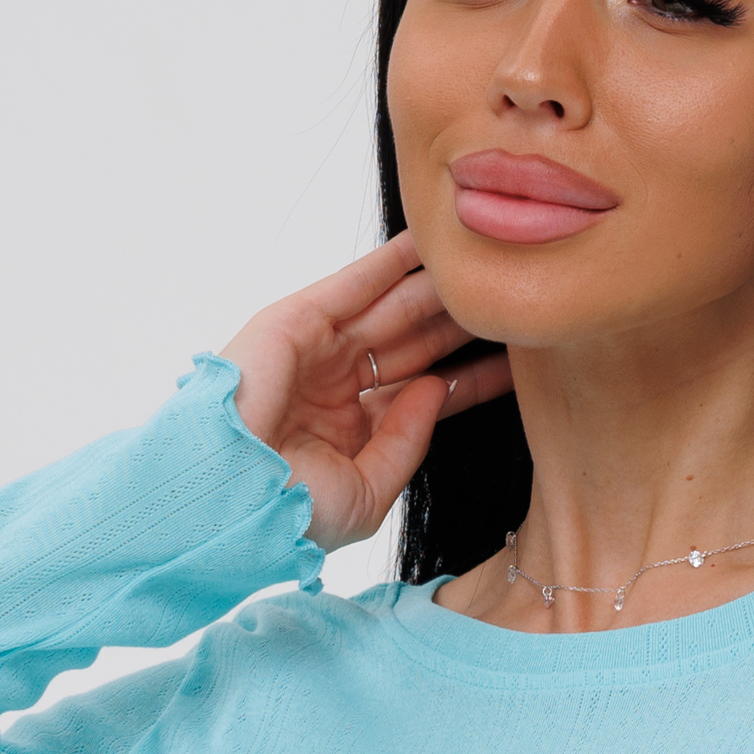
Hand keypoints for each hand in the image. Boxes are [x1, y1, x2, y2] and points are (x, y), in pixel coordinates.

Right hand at [220, 230, 513, 553]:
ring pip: (392, 310)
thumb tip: (437, 387)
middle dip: (461, 323)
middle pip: (416, 344)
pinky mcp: (297, 320)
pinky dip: (390, 261)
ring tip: (485, 265)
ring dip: (436, 287)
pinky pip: (355, 283)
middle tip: (513, 301)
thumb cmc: (292, 510)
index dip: (472, 376)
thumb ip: (408, 440)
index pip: (427, 393)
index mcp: (355, 429)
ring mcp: (319, 350)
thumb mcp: (370, 490)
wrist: (233, 498)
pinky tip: (431, 243)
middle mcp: (340, 384)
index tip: (520, 361)